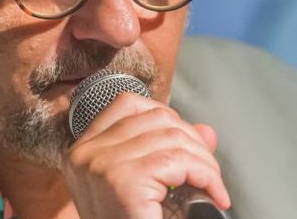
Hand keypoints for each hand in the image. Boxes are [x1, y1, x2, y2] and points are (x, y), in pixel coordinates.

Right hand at [62, 93, 230, 217]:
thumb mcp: (146, 186)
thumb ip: (172, 152)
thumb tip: (207, 131)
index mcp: (84, 151)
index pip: (126, 104)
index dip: (164, 114)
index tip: (184, 140)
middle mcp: (86, 153)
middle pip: (155, 117)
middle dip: (192, 140)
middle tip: (207, 170)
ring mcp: (102, 164)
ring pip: (172, 137)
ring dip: (204, 161)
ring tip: (212, 185)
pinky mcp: (124, 181)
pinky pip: (179, 162)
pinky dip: (205, 175)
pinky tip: (212, 193)